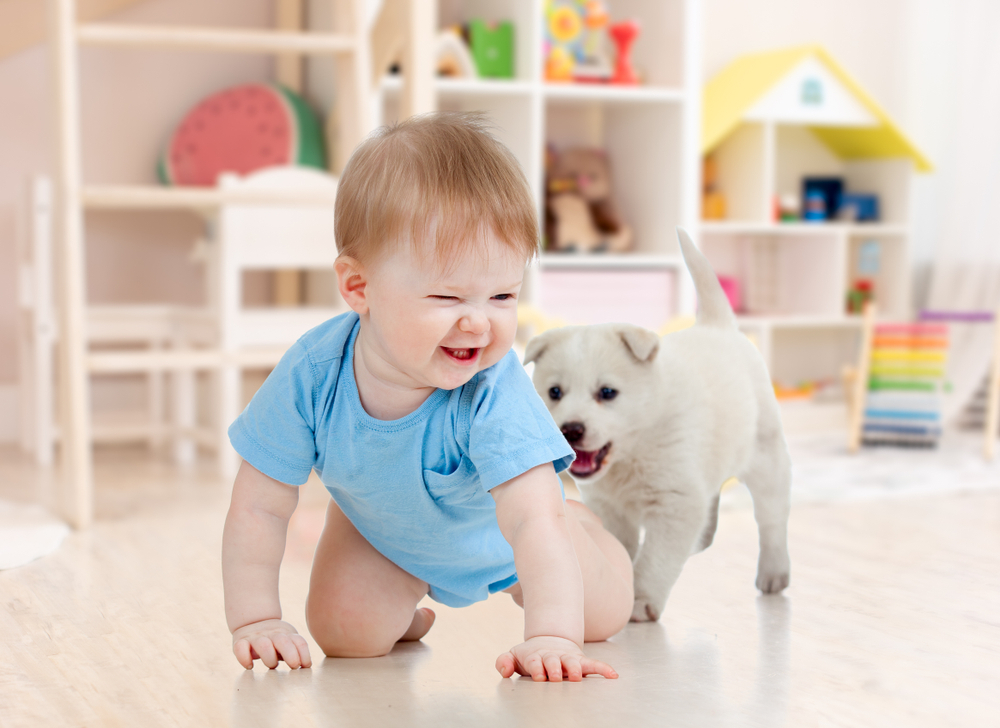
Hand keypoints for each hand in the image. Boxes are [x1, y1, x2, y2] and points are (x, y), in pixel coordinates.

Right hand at [232, 619, 311, 669]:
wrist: (254, 619)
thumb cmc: (276, 639)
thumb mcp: (288, 641)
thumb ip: (296, 651)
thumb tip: (306, 666)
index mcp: (287, 634)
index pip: (299, 642)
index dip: (305, 655)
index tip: (306, 666)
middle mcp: (272, 634)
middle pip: (283, 642)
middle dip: (291, 656)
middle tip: (294, 666)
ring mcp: (256, 637)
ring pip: (263, 645)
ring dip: (269, 659)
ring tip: (273, 665)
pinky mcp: (241, 641)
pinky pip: (240, 648)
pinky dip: (244, 658)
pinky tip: (250, 666)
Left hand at [495, 635, 617, 681]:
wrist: (549, 643)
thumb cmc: (530, 656)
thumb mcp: (515, 656)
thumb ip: (504, 662)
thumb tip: (505, 670)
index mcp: (536, 657)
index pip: (534, 662)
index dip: (536, 667)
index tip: (538, 675)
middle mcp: (553, 657)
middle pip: (553, 661)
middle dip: (554, 669)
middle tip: (554, 677)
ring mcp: (567, 659)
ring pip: (572, 662)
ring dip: (574, 668)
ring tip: (576, 677)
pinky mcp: (580, 662)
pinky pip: (593, 664)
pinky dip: (603, 669)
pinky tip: (612, 675)